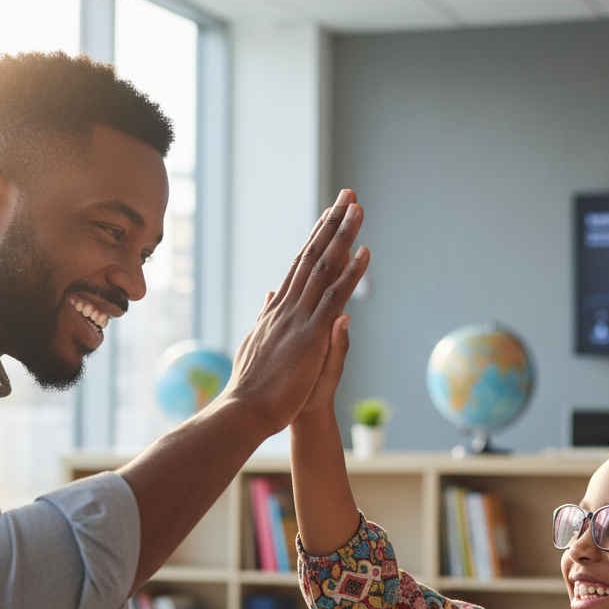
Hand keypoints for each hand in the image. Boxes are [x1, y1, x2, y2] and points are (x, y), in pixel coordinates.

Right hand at [224, 189, 367, 436]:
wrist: (245, 413)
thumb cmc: (253, 389)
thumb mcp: (259, 345)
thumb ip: (266, 318)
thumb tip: (269, 292)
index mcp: (275, 311)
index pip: (299, 267)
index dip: (315, 239)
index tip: (328, 216)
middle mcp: (286, 307)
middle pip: (312, 256)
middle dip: (331, 223)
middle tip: (347, 195)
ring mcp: (297, 318)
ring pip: (323, 267)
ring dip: (343, 236)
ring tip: (357, 208)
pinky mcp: (310, 334)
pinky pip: (333, 297)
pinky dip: (350, 273)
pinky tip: (364, 253)